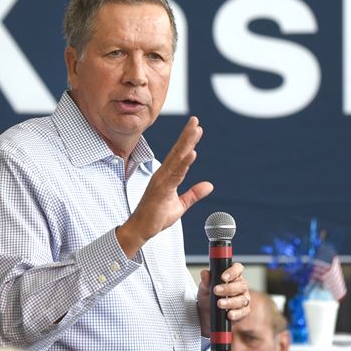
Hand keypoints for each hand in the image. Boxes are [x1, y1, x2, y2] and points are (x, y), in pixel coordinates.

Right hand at [116, 116, 213, 257]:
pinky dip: (184, 163)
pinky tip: (192, 153)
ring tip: (195, 131)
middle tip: (195, 120)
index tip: (197, 128)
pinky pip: (175, 175)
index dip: (188, 141)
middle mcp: (163, 174)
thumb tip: (209, 185)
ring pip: (177, 159)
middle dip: (187, 135)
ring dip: (187, 144)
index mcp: (167, 176)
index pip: (179, 155)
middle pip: (177, 151)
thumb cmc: (156, 216)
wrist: (141, 230)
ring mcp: (161, 181)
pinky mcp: (161, 190)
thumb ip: (193, 194)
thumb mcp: (180, 205)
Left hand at [198, 262, 249, 335]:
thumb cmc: (209, 297)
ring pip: (242, 299)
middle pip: (241, 285)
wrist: (207, 314)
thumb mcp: (204, 288)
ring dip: (230, 302)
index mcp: (233, 276)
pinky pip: (243, 312)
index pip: (238, 269)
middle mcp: (241, 286)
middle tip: (216, 290)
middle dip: (228, 288)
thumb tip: (204, 273)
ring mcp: (243, 299)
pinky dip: (236, 314)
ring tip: (219, 304)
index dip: (232, 271)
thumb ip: (206, 281)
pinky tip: (229, 314)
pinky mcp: (244, 312)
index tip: (223, 277)